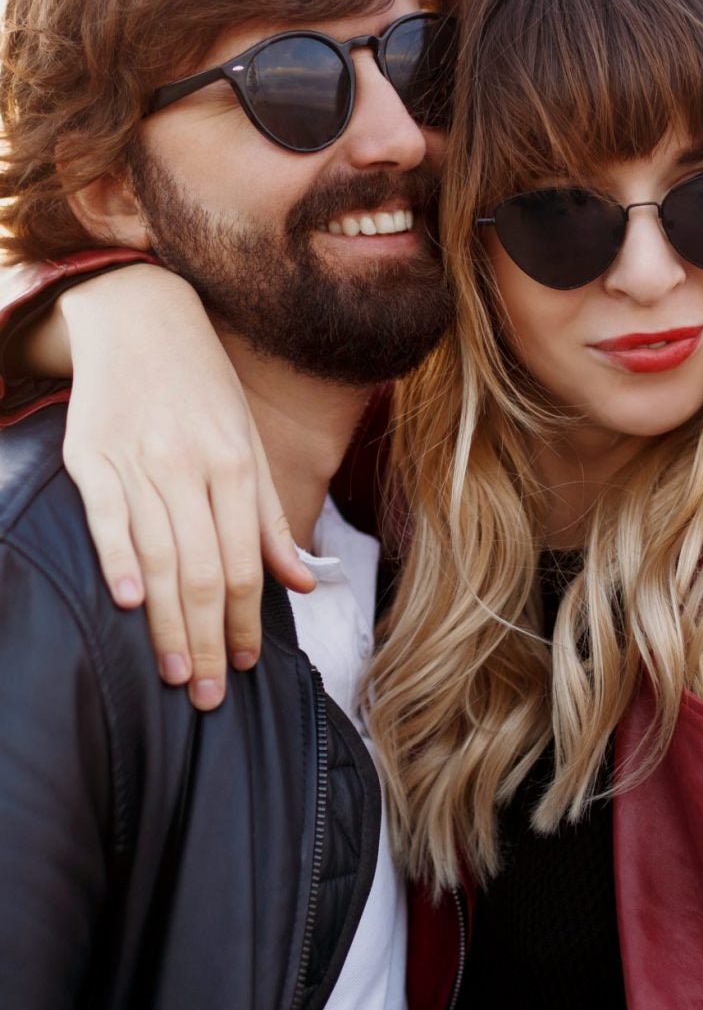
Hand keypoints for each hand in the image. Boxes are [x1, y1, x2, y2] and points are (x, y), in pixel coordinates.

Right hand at [57, 266, 313, 709]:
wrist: (139, 314)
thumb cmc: (203, 389)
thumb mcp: (249, 445)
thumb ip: (270, 519)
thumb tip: (306, 582)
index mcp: (233, 466)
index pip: (246, 562)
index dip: (248, 620)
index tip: (247, 664)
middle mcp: (188, 466)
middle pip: (203, 571)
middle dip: (209, 640)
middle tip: (211, 695)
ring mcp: (137, 461)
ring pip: (157, 556)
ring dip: (167, 623)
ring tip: (177, 673)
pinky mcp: (89, 455)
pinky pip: (106, 517)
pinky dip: (116, 560)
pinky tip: (125, 605)